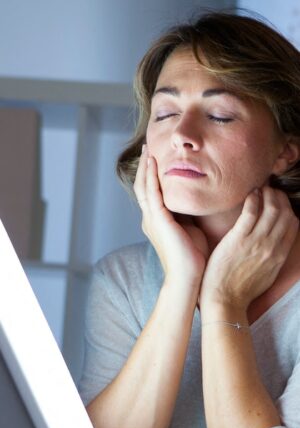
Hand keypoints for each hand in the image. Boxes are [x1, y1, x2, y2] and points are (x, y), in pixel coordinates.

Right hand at [133, 145, 207, 283]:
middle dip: (144, 166)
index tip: (156, 157)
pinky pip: (152, 193)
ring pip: (144, 186)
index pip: (151, 192)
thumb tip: (197, 201)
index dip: (151, 174)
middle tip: (147, 146)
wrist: (189, 279)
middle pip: (143, 186)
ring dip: (145, 166)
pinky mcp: (158, 220)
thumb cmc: (193, 258)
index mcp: (157, 221)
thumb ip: (188, 215)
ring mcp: (152, 219)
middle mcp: (150, 218)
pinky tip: (153, 162)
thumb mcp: (190, 229)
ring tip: (148, 148)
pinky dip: (151, 176)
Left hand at [199, 186, 298, 310]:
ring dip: (268, 194)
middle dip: (279, 198)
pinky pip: (250, 212)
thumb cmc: (241, 289)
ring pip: (271, 209)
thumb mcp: (267, 274)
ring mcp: (256, 242)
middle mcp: (272, 247)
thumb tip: (274, 243)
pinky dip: (253, 199)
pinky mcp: (238, 239)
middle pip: (284, 213)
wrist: (224, 300)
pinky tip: (251, 194)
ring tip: (261, 189)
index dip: (288, 208)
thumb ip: (273, 257)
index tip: (280, 201)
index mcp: (279, 256)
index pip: (293, 224)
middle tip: (271, 191)